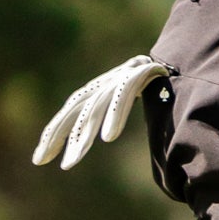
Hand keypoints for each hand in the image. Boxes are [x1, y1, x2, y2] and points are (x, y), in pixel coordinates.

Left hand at [33, 56, 170, 169]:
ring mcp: (119, 78)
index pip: (69, 114)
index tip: (39, 159)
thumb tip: (103, 137)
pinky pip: (122, 96)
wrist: (179, 57)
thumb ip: (112, 112)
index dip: (53, 134)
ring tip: (71, 162)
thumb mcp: (127, 99)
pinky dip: (114, 115)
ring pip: (94, 108)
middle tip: (41, 161)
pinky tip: (108, 136)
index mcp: (98, 91)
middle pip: (73, 110)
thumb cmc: (155, 83)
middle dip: (56, 136)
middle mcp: (103, 84)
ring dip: (82, 136)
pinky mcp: (138, 74)